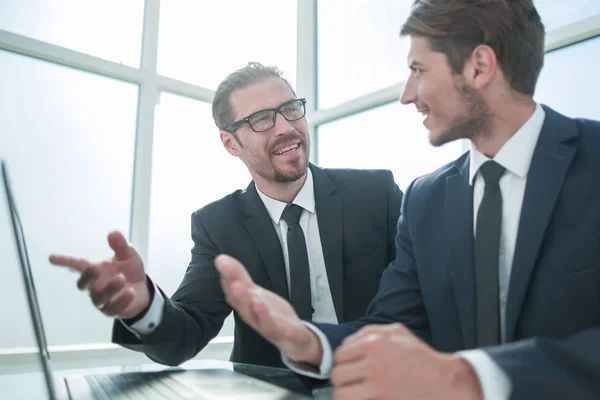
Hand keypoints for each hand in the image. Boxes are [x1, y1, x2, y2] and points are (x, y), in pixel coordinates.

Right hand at [49, 231, 149, 318]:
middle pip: (83, 284)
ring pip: (98, 297)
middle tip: (95, 267)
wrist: (142, 290)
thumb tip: (113, 233)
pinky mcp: (112, 310)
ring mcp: (102, 299)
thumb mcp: (128, 255)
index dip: (65, 261)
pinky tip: (131, 292)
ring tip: (122, 278)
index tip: (52, 258)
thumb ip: (120, 246)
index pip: (77, 264)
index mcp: (96, 269)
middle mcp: (95, 285)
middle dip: (87, 276)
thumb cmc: (129, 270)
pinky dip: (121, 301)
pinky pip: (112, 309)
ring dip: (109, 288)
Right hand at [215, 254, 322, 364]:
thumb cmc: (272, 316)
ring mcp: (265, 325)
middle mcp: (252, 315)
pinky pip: (270, 325)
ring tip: (238, 285)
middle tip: (225, 268)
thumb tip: (222, 260)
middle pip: (240, 302)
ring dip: (244, 300)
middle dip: (232, 285)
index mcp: (246, 305)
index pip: (233, 291)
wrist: (294, 340)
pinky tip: (259, 303)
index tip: (221, 260)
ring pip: (251, 314)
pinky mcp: (280, 332)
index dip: (227, 276)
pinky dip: (264, 315)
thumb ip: (240, 278)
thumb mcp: (256, 293)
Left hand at [330, 323, 482, 399]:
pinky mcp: (382, 399)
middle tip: (352, 384)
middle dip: (343, 380)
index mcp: (374, 343)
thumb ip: (371, 331)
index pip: (340, 355)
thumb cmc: (423, 360)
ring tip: (355, 395)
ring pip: (341, 393)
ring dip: (346, 395)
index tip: (350, 369)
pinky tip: (364, 399)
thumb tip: (348, 341)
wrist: (445, 383)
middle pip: (338, 374)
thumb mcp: (399, 333)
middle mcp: (374, 362)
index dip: (344, 363)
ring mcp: (377, 384)